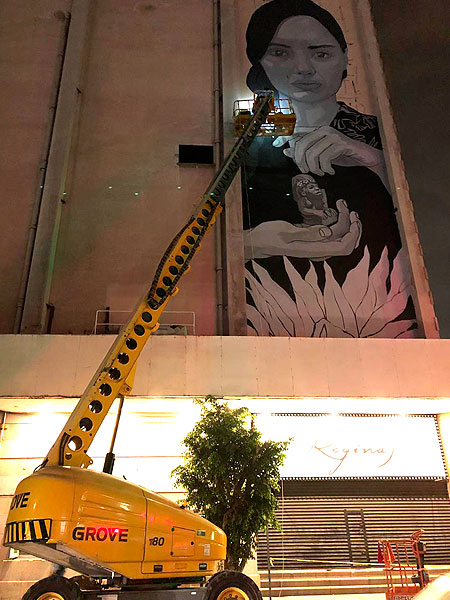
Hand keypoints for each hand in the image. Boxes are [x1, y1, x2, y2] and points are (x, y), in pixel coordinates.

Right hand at [244, 199, 361, 259]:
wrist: (256, 243)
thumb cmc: (268, 237)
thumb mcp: (284, 232)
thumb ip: (307, 233)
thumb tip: (328, 232)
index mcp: (314, 250)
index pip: (344, 246)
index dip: (353, 233)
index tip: (351, 215)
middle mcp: (318, 251)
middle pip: (347, 244)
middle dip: (353, 227)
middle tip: (349, 209)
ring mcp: (316, 247)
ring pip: (341, 239)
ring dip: (347, 224)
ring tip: (342, 205)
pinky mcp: (312, 242)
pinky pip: (333, 236)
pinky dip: (339, 225)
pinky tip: (334, 211)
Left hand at [274, 126, 384, 176]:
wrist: (364, 157)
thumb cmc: (343, 156)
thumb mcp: (321, 155)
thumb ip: (305, 153)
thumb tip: (287, 151)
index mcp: (318, 131)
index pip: (298, 136)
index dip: (287, 140)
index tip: (276, 146)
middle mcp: (324, 130)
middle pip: (302, 146)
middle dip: (302, 162)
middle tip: (309, 171)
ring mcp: (333, 136)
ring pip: (312, 154)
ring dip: (315, 168)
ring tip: (322, 172)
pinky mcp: (342, 144)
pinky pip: (325, 158)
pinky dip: (326, 169)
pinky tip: (331, 171)